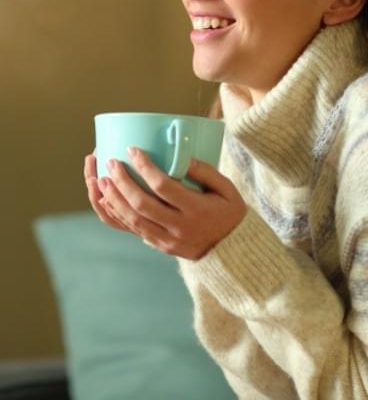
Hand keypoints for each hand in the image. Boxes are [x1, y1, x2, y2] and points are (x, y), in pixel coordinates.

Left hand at [83, 148, 246, 259]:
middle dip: (122, 182)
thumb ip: (206, 171)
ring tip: (102, 179)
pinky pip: (134, 231)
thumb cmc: (230, 213)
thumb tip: (182, 156)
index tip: (133, 150)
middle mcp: (179, 227)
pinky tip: (107, 201)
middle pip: (142, 204)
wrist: (232, 252)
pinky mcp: (161, 247)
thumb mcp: (227, 189)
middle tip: (111, 163)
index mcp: (196, 210)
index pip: (164, 186)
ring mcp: (168, 240)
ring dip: (114, 199)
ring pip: (133, 220)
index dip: (145, 167)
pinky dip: (118, 215)